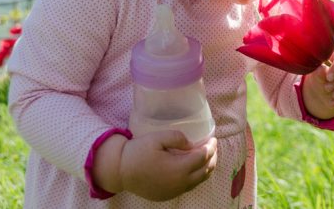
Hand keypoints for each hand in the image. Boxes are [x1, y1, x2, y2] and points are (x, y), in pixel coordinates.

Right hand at [94, 131, 216, 200]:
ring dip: (206, 168)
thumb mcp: (157, 137)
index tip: (213, 138)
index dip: (211, 147)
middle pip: (205, 170)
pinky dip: (196, 177)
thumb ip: (177, 137)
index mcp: (179, 168)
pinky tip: (194, 169)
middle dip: (213, 158)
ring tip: (208, 157)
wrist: (120, 171)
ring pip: (199, 181)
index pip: (203, 157)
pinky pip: (189, 186)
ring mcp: (174, 191)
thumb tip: (192, 144)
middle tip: (213, 147)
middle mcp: (180, 183)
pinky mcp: (168, 195)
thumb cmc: (138, 152)